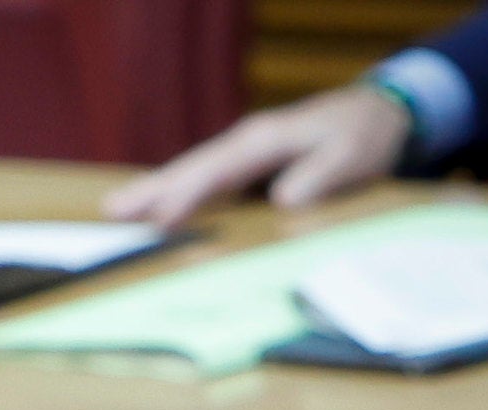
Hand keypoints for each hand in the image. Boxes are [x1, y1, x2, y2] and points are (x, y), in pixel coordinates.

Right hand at [103, 84, 411, 226]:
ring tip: (119, 210)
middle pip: (191, 167)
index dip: (188, 194)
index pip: (217, 171)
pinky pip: (206, 177)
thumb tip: (283, 200)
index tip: (161, 218)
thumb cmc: (362, 136)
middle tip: (112, 212)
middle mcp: (246, 141)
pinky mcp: (246, 162)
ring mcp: (243, 151)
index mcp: (265, 140)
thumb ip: (319, 176)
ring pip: (193, 170)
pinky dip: (178, 191)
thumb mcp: (351, 156)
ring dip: (156, 190)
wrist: (375, 113)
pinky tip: (158, 207)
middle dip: (152, 189)